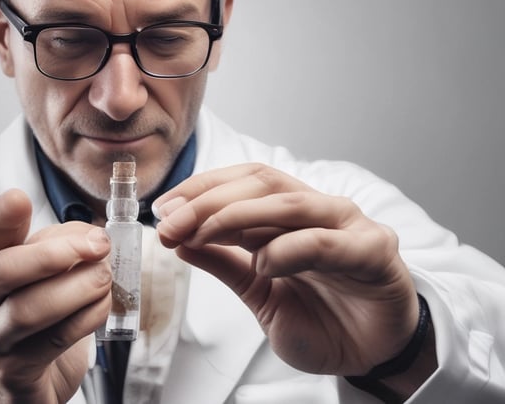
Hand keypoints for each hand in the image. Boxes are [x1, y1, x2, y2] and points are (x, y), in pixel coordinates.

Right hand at [0, 189, 111, 403]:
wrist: (17, 385)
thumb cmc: (35, 324)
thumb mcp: (41, 280)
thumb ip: (62, 251)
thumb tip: (94, 236)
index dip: (1, 216)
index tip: (19, 198)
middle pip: (3, 270)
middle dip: (53, 254)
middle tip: (98, 246)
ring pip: (29, 310)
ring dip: (77, 288)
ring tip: (106, 277)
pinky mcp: (17, 368)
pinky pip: (55, 340)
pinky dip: (86, 317)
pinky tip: (103, 305)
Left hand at [153, 164, 418, 376]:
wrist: (369, 356)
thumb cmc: (321, 319)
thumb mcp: (258, 291)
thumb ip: (223, 263)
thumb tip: (177, 240)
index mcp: (290, 215)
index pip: (242, 181)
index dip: (200, 190)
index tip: (163, 210)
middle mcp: (318, 211)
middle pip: (261, 184)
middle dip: (208, 201)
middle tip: (171, 223)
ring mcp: (348, 227)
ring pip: (289, 204)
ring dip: (238, 215)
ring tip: (202, 234)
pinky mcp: (375, 252)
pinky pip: (327, 242)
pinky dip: (289, 249)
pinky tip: (263, 264)